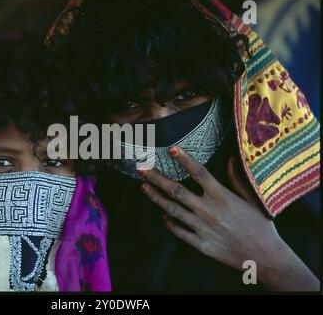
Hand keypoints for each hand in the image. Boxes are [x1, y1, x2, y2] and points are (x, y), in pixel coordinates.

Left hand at [139, 146, 318, 290]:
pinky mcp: (201, 245)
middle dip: (157, 179)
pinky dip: (168, 222)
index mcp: (223, 197)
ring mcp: (203, 229)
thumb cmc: (261, 226)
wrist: (266, 258)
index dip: (184, 159)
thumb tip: (229, 159)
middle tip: (142, 169)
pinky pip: (179, 231)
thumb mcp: (253, 199)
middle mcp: (210, 211)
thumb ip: (237, 179)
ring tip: (143, 187)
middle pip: (177, 191)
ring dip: (156, 197)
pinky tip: (162, 215)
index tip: (171, 149)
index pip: (199, 173)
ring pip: (173, 210)